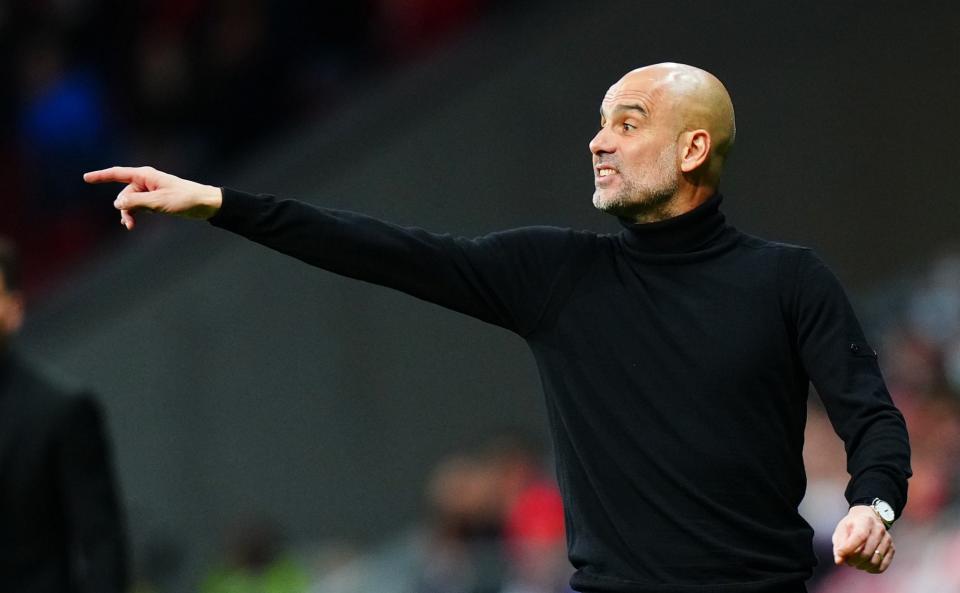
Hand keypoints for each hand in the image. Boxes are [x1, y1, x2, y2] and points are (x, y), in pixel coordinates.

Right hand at [83, 166, 221, 230]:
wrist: (204, 204)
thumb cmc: (185, 199)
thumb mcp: (159, 202)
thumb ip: (137, 203)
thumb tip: (117, 204)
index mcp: (145, 175)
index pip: (118, 174)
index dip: (101, 176)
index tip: (86, 178)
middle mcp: (145, 181)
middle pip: (124, 194)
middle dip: (123, 208)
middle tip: (129, 224)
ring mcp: (149, 191)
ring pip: (130, 202)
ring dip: (128, 214)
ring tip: (130, 226)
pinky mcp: (155, 200)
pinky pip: (138, 206)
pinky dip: (134, 214)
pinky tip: (132, 224)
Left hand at [832, 505, 894, 572]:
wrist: (868, 517)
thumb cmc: (852, 525)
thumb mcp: (842, 530)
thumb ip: (839, 545)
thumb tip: (839, 561)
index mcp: (865, 521)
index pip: (859, 537)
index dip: (849, 548)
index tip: (840, 554)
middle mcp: (879, 530)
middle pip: (866, 552)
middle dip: (853, 560)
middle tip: (847, 560)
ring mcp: (887, 540)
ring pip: (874, 561)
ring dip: (861, 565)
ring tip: (854, 562)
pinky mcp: (892, 549)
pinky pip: (882, 566)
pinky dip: (871, 569)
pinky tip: (864, 565)